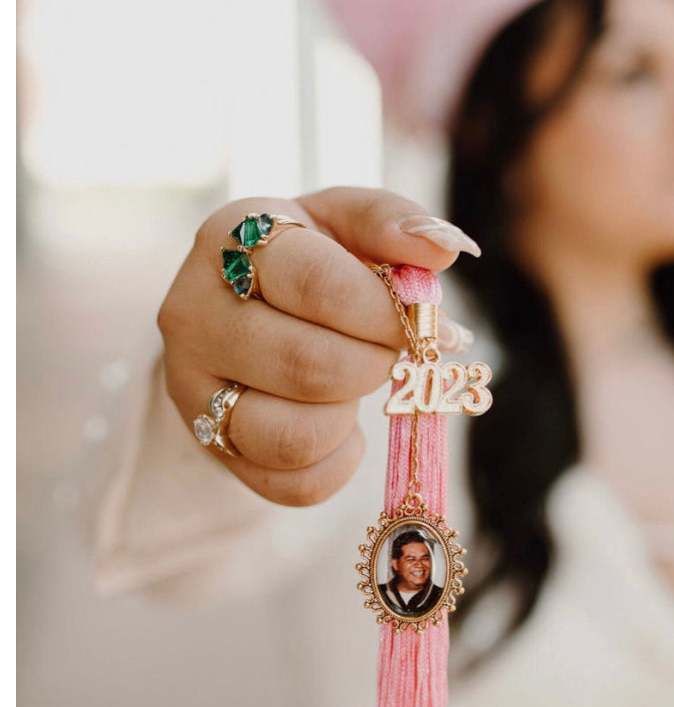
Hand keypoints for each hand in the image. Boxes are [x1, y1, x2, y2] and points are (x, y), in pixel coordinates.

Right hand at [157, 187, 479, 505]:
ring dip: (349, 417)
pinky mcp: (211, 446)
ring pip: (296, 437)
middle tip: (390, 352)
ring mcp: (193, 388)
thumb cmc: (307, 260)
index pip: (320, 287)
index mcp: (230, 241)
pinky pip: (294, 485)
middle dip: (375, 366)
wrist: (240, 308)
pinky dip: (338, 463)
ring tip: (351, 384)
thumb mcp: (342, 221)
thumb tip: (446, 247)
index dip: (387, 314)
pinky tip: (338, 424)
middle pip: (310, 367)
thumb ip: (392, 223)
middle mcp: (195, 314)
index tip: (424, 322)